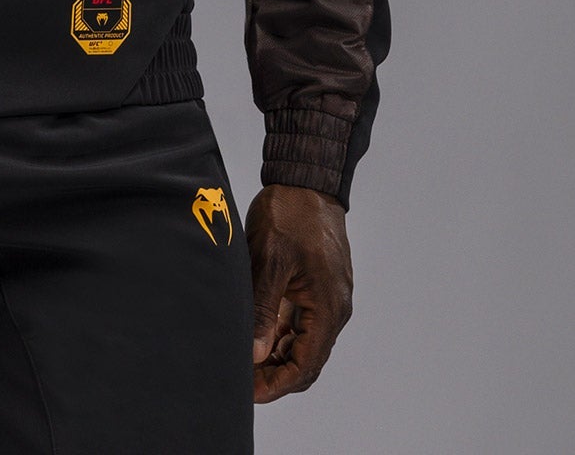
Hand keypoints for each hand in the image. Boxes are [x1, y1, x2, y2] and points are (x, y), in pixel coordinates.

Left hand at [245, 183, 352, 402]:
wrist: (307, 180)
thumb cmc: (291, 214)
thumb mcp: (270, 259)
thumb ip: (263, 308)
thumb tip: (255, 353)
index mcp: (328, 307)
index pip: (305, 366)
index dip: (277, 384)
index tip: (249, 392)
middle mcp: (333, 308)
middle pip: (307, 360)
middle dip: (275, 375)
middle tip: (240, 379)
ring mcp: (327, 298)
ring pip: (302, 343)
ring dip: (276, 356)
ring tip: (243, 360)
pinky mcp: (317, 287)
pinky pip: (301, 322)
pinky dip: (280, 334)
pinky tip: (255, 335)